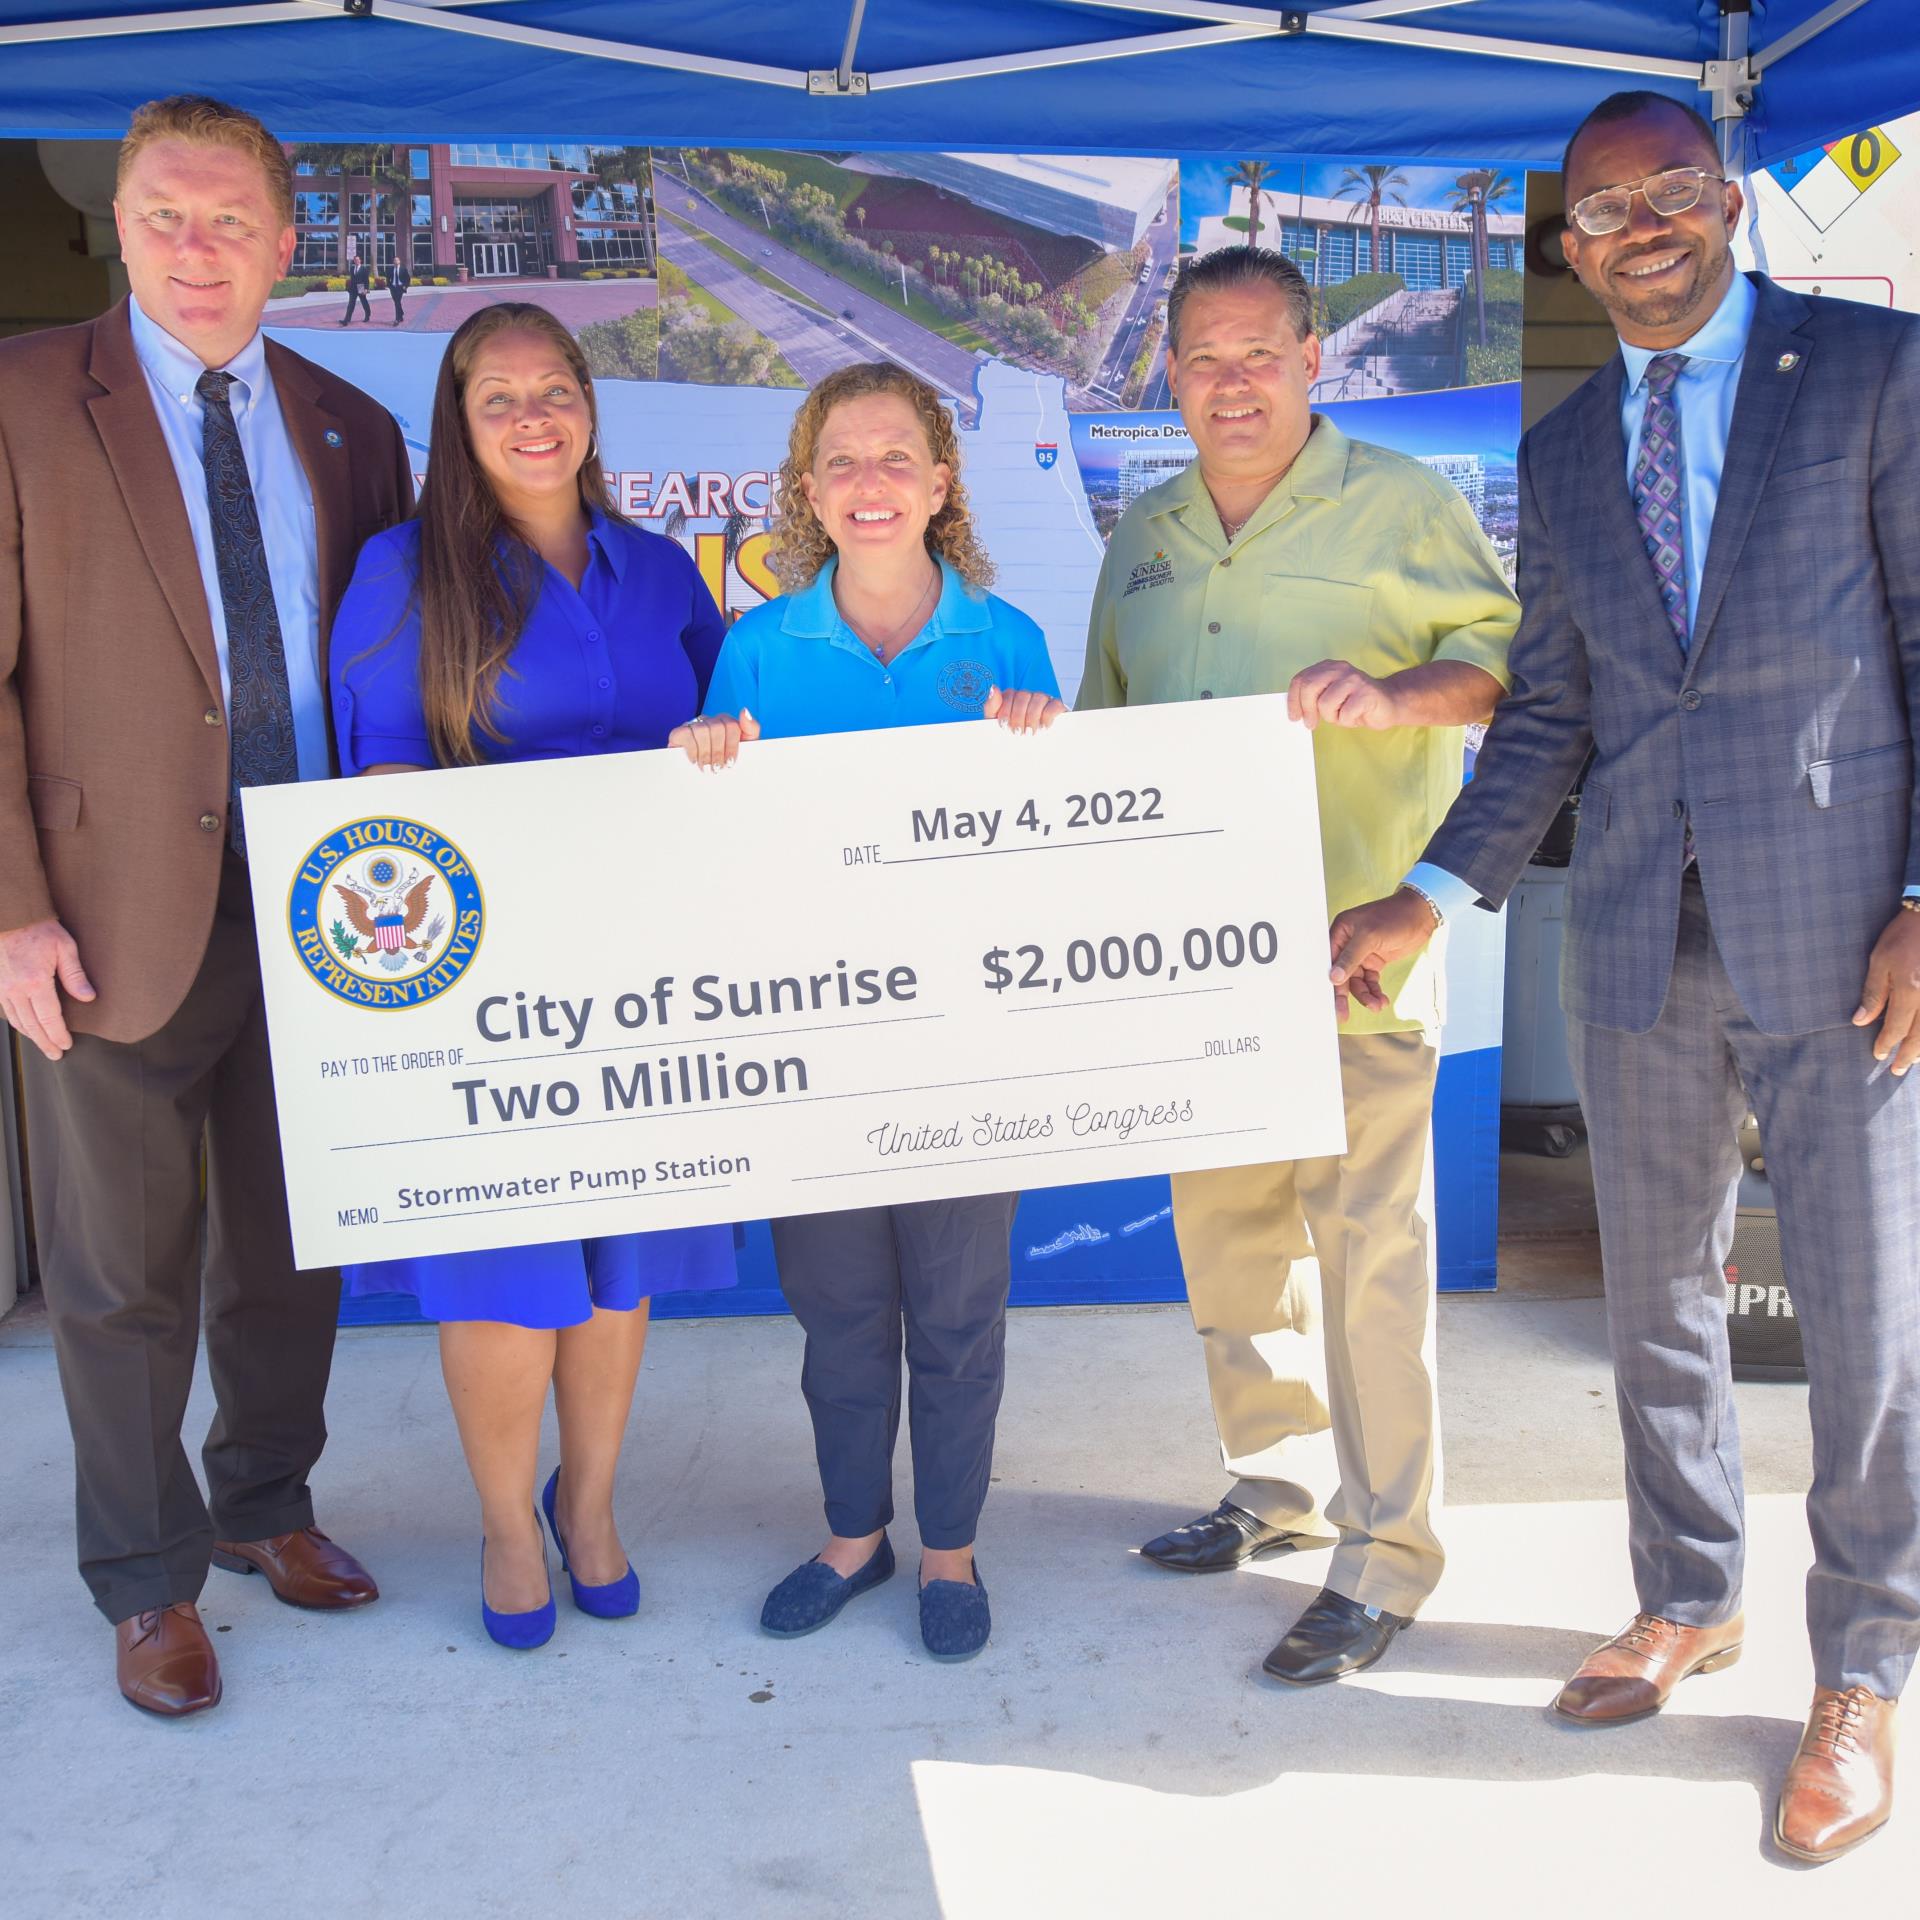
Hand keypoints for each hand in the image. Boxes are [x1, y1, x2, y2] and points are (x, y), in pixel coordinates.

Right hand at [0, 916, 95, 1058]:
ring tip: (43, 1045)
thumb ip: (75, 975)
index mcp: (35, 982)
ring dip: (31, 1036)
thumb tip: (88, 998)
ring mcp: (2, 987)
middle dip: (45, 1042)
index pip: (49, 1018)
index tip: (66, 1045)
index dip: (58, 1035)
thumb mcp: (65, 947)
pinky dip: (17, 1023)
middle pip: (32, 1025)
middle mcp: (15, 989)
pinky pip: (6, 1010)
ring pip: (17, 1020)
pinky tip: (26, 1027)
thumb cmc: (39, 928)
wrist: (10, 916)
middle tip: (56, 1054)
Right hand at [669, 708, 758, 769]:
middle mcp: (710, 721)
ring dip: (706, 752)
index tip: (730, 763)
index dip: (732, 746)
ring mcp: (694, 726)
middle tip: (718, 768)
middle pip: (717, 727)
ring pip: (702, 730)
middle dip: (719, 751)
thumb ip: (751, 728)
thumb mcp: (745, 747)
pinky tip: (694, 761)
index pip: (732, 726)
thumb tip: (744, 711)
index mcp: (726, 722)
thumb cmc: (726, 762)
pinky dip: (692, 749)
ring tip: (707, 767)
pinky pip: (685, 734)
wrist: (705, 782)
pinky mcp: (679, 733)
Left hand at [983, 686, 1065, 733]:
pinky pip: (1054, 704)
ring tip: (1030, 733)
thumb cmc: (1010, 738)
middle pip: (1023, 696)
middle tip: (1017, 733)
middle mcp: (1028, 696)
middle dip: (1018, 716)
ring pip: (1039, 698)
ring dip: (1032, 717)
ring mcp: (1043, 700)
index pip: (1009, 694)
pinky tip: (1043, 727)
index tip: (1004, 726)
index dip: (1006, 710)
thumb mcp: (995, 725)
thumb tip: (993, 688)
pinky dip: (1048, 716)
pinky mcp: (1057, 708)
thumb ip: (992, 707)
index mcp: (1012, 698)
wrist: (1026, 756)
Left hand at [1288, 660, 1398, 730]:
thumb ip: (1312, 697)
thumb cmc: (1354, 703)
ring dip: (1332, 717)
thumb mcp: (1329, 697)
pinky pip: (1344, 714)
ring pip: (1325, 704)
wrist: (1389, 702)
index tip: (1294, 717)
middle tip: (1311, 723)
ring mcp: (1354, 679)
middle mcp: (1340, 669)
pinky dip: (1347, 721)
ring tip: (1344, 714)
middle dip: (1307, 709)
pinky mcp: (1366, 693)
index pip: (1301, 680)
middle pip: (1310, 688)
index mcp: (1328, 667)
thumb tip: (1294, 712)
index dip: (1293, 700)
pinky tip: (1357, 715)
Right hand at [1327, 889, 1437, 1023]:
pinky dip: (1375, 992)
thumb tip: (1334, 977)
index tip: (1331, 1001)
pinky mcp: (1375, 961)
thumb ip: (1350, 957)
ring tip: (1376, 1005)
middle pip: (1342, 975)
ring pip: (1357, 981)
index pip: (1330, 961)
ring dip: (1365, 995)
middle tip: (1344, 1014)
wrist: (1421, 914)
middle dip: (1345, 995)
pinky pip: (1370, 981)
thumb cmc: (1394, 916)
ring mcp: (1362, 954)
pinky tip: (1382, 1000)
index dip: (1329, 981)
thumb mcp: (1369, 936)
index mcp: (1341, 932)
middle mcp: (1348, 944)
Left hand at [1853, 906, 1919, 1074]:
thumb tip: (1860, 1021)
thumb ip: (1873, 993)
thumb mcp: (1879, 961)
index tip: (1878, 1056)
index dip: (1887, 1043)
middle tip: (1898, 1071)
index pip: (1896, 1027)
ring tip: (1914, 1060)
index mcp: (1909, 991)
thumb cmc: (1902, 936)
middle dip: (1908, 1055)